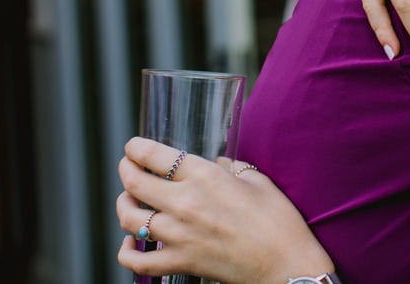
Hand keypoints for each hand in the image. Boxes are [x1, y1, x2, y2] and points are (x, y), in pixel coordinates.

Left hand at [117, 137, 333, 283]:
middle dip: (125, 170)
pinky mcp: (180, 262)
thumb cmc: (277, 219)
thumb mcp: (257, 180)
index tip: (133, 147)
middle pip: (135, 184)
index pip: (155, 156)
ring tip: (129, 200)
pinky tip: (129, 244)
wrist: (285, 262)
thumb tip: (217, 163)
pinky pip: (137, 261)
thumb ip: (231, 167)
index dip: (136, 149)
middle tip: (127, 167)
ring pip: (129, 219)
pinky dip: (126, 253)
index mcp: (205, 176)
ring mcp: (179, 235)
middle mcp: (185, 203)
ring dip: (124, 206)